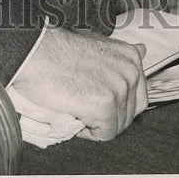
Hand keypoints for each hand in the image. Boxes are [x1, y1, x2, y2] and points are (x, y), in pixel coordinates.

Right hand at [11, 25, 147, 140]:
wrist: (35, 53)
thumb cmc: (59, 50)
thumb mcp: (98, 43)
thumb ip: (120, 54)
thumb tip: (143, 49)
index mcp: (131, 57)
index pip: (137, 96)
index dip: (115, 104)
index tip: (93, 97)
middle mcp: (131, 71)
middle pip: (129, 114)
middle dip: (108, 116)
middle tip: (83, 105)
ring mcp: (120, 89)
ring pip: (116, 126)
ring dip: (95, 123)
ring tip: (75, 105)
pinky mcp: (105, 106)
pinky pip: (104, 134)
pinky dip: (88, 132)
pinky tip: (74, 113)